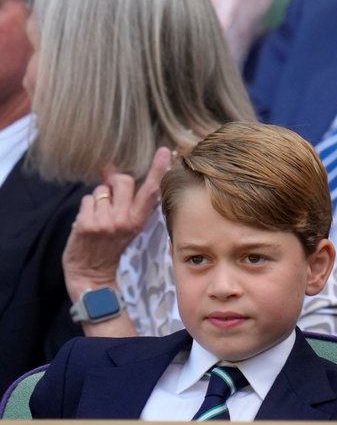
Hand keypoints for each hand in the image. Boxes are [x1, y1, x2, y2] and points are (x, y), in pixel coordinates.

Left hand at [63, 147, 171, 299]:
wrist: (90, 274)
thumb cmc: (108, 246)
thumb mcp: (125, 225)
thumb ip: (123, 200)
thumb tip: (109, 168)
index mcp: (138, 221)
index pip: (151, 191)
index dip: (158, 169)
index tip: (164, 151)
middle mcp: (125, 221)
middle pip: (123, 180)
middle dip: (114, 182)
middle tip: (110, 198)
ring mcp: (106, 223)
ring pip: (100, 190)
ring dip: (97, 200)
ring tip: (97, 219)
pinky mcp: (87, 225)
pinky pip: (86, 200)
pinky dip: (85, 209)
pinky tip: (87, 225)